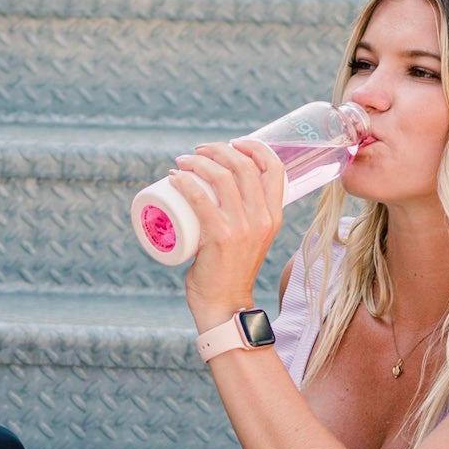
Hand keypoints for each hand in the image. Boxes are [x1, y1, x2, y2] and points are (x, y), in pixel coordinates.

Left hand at [170, 138, 285, 325]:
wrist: (225, 305)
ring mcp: (243, 227)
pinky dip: (184, 183)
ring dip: (197, 162)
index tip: (232, 143)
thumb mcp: (251, 237)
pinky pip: (201, 200)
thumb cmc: (232, 270)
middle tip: (196, 152)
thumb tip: (225, 190)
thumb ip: (247, 217)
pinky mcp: (220, 237)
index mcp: (274, 215)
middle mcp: (263, 218)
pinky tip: (174, 177)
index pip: (274, 167)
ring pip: (222, 177)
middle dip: (218, 149)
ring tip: (182, 162)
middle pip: (244, 165)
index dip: (254, 147)